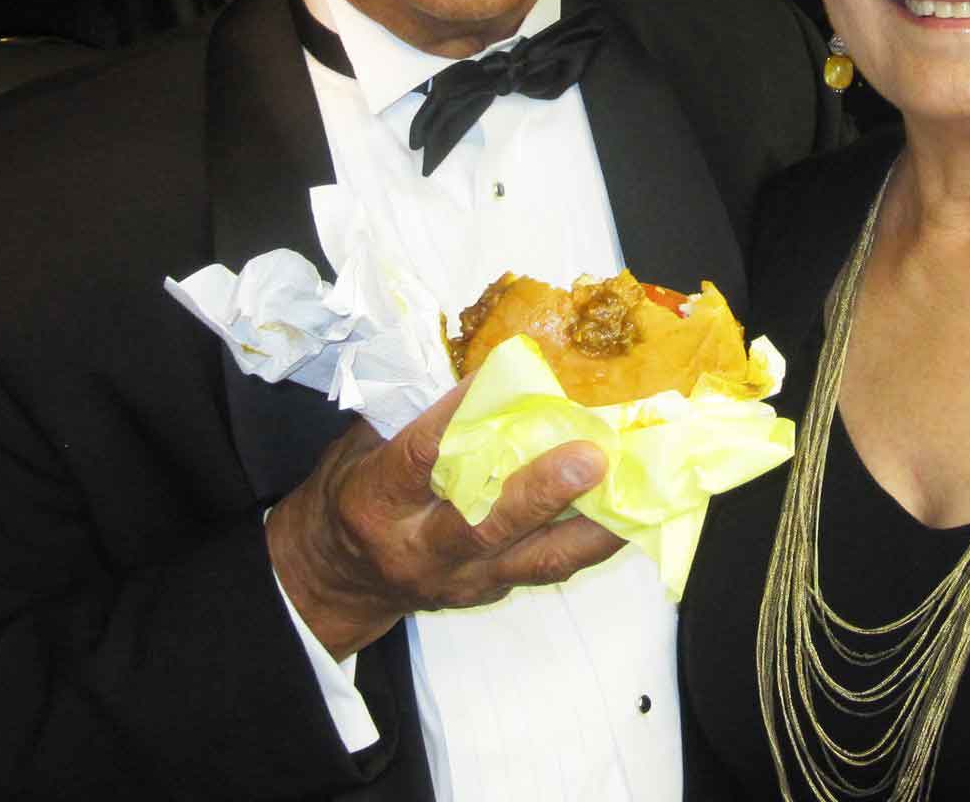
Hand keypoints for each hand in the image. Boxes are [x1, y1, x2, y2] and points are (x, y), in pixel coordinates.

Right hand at [266, 380, 623, 659]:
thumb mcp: (359, 449)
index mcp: (376, 503)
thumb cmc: (352, 496)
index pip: (421, 458)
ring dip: (590, 526)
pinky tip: (625, 510)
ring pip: (533, 560)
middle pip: (483, 526)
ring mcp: (459, 580)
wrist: (334, 579)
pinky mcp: (488, 594)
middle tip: (591, 456)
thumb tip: (486, 376)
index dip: (460, 417)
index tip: (503, 375)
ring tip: (635, 490)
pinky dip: (587, 540)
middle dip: (542, 492)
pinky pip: (544, 568)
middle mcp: (419, 549)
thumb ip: (414, 418)